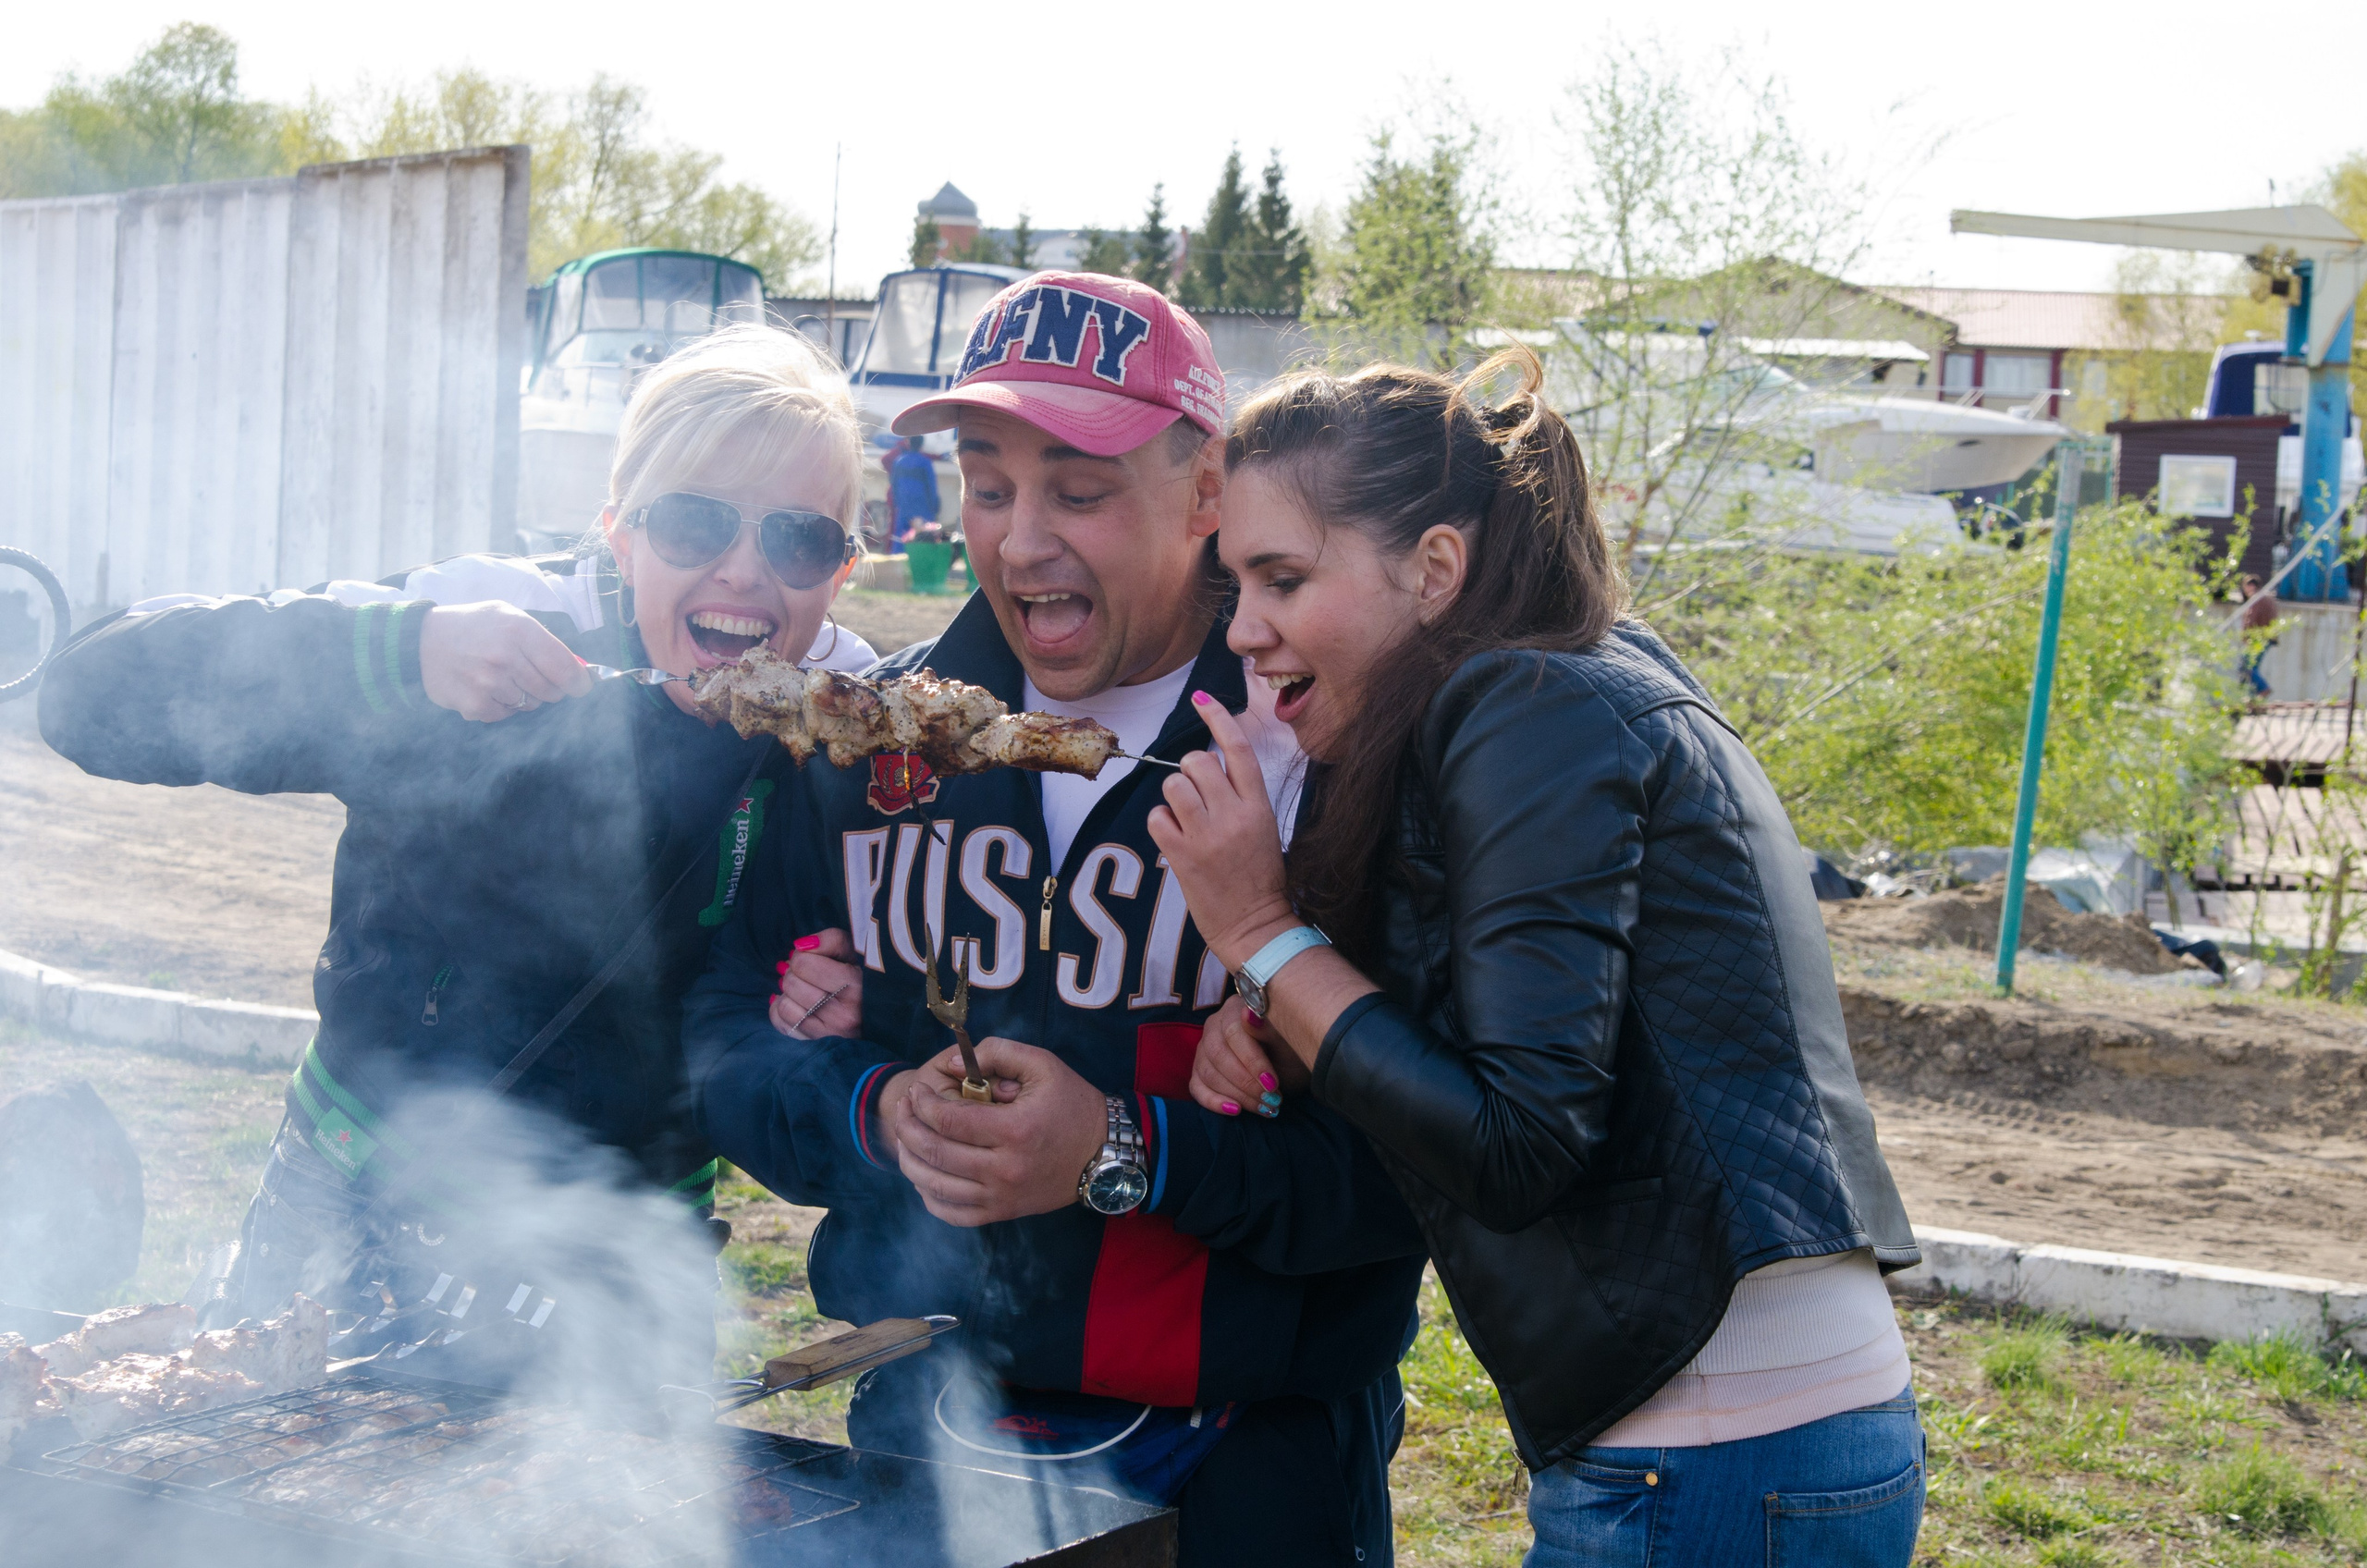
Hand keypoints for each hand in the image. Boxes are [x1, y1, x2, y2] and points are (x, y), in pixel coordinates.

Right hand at [419, 601, 591, 721]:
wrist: (423, 640)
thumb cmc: (475, 626)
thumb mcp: (509, 616)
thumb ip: (543, 640)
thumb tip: (577, 669)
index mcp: (518, 630)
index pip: (564, 667)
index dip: (578, 681)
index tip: (581, 686)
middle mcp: (504, 657)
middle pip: (550, 690)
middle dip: (550, 688)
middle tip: (532, 676)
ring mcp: (488, 684)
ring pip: (529, 704)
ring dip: (523, 696)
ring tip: (502, 678)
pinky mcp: (473, 705)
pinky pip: (505, 715)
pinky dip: (500, 706)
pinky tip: (484, 688)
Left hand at [769, 929, 862, 1038]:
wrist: (884, 1015)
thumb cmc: (866, 977)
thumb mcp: (857, 952)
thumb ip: (832, 940)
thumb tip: (801, 946)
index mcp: (857, 988)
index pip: (804, 964)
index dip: (803, 955)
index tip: (812, 956)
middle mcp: (844, 1015)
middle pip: (792, 983)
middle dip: (794, 971)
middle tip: (807, 972)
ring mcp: (829, 1033)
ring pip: (785, 1004)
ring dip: (788, 991)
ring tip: (803, 986)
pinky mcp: (817, 1043)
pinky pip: (782, 1024)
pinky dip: (780, 1009)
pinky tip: (793, 1002)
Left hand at [887, 1038, 1105, 1225]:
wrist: (1103, 1153)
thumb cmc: (1072, 1104)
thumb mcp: (1043, 1065)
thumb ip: (997, 1053)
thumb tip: (952, 1065)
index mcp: (1015, 1130)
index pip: (948, 1120)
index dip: (922, 1103)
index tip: (916, 1090)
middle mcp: (1005, 1169)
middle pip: (935, 1152)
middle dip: (907, 1127)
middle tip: (903, 1108)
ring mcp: (1001, 1197)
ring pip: (935, 1186)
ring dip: (909, 1160)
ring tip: (905, 1138)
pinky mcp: (1002, 1213)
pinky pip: (952, 1213)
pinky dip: (928, 1196)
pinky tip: (924, 1174)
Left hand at [1147, 692, 1298, 970]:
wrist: (1255, 927)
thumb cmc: (1261, 879)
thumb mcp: (1264, 829)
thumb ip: (1241, 797)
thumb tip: (1211, 767)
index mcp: (1259, 806)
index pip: (1237, 749)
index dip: (1218, 718)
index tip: (1202, 699)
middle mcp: (1234, 815)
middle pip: (1198, 761)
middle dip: (1190, 771)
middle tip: (1196, 797)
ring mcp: (1207, 836)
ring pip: (1173, 784)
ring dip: (1174, 796)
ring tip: (1186, 819)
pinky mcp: (1183, 856)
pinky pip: (1158, 817)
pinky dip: (1162, 823)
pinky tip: (1175, 839)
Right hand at [1188, 995, 1303, 1117]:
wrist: (1291, 1064)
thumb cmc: (1291, 1048)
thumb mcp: (1288, 1040)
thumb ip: (1268, 1027)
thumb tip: (1248, 1014)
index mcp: (1235, 1009)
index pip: (1233, 1033)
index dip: (1251, 1060)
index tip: (1272, 1083)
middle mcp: (1213, 1025)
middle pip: (1217, 1054)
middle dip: (1245, 1082)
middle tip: (1270, 1099)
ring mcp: (1203, 1049)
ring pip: (1208, 1073)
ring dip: (1237, 1094)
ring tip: (1263, 1107)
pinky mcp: (1199, 1072)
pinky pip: (1197, 1088)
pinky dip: (1214, 1102)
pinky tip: (1235, 1110)